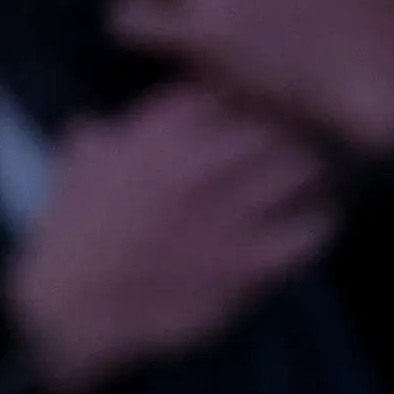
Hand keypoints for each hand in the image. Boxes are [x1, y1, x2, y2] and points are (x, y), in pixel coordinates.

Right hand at [0, 81, 338, 393]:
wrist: (71, 312)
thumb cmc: (73, 238)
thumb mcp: (78, 168)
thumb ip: (98, 135)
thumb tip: (95, 122)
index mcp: (167, 130)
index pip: (242, 82)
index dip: (263, 89)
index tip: (269, 103)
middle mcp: (204, 162)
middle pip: (287, 118)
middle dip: (302, 125)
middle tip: (311, 137)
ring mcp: (230, 213)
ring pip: (308, 167)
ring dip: (320, 169)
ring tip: (322, 175)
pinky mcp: (249, 263)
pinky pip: (312, 229)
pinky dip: (322, 222)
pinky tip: (318, 222)